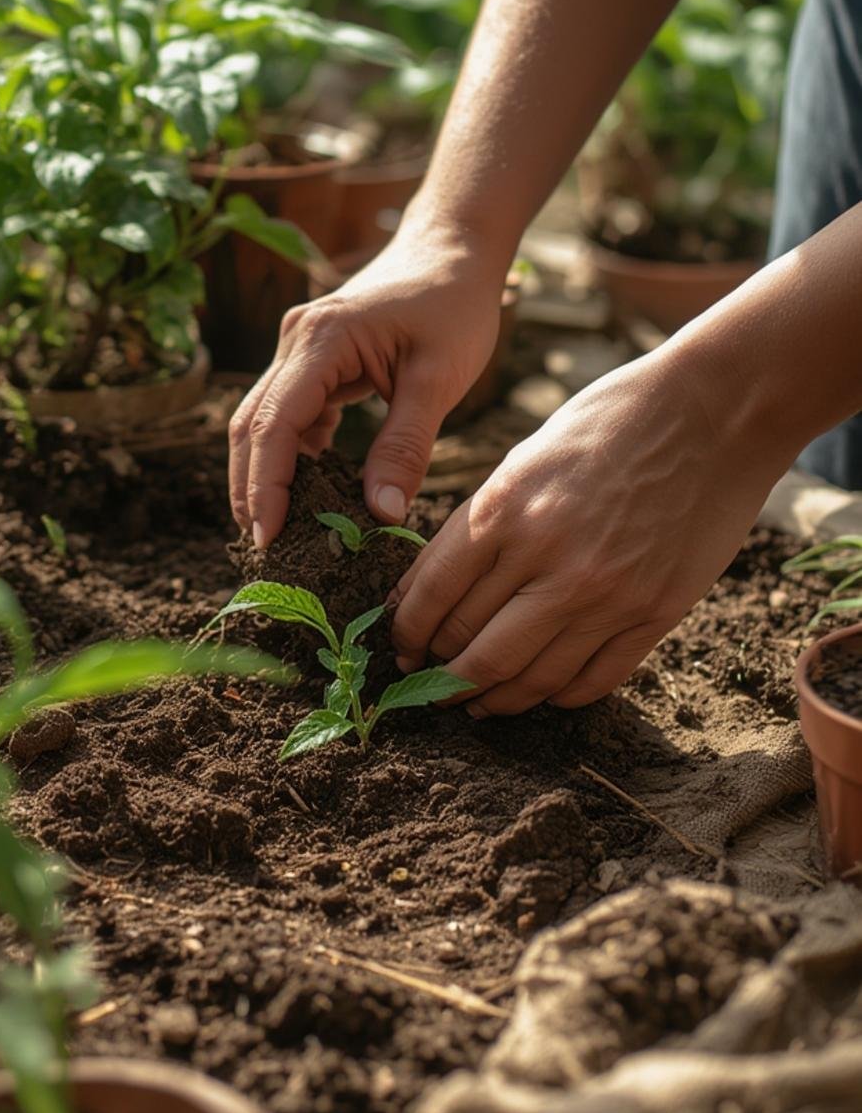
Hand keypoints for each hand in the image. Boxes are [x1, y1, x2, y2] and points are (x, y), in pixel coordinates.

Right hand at [229, 226, 507, 546]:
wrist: (454, 249)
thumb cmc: (453, 305)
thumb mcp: (438, 380)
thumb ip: (406, 447)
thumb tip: (381, 514)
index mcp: (320, 340)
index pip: (273, 423)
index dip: (265, 485)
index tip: (268, 536)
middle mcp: (295, 341)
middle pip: (251, 427)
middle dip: (252, 490)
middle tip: (264, 549)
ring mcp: (298, 349)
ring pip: (261, 422)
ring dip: (266, 476)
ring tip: (280, 531)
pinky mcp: (312, 360)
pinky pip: (288, 415)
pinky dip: (293, 456)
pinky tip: (310, 494)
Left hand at [389, 349, 784, 713]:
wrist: (713, 411)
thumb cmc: (608, 423)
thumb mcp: (524, 459)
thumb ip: (480, 525)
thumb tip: (432, 589)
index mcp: (503, 509)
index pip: (431, 597)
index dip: (406, 633)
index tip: (399, 649)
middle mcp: (547, 558)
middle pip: (472, 647)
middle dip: (440, 676)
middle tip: (430, 687)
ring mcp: (604, 592)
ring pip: (527, 677)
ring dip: (492, 698)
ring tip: (478, 702)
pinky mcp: (653, 613)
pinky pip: (591, 680)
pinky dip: (557, 696)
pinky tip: (542, 691)